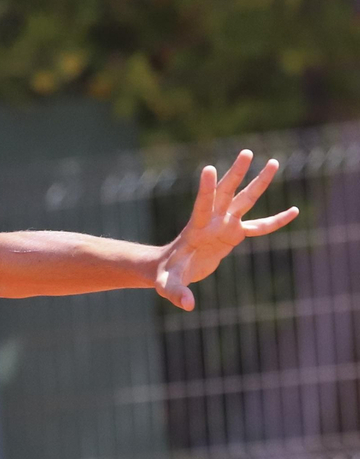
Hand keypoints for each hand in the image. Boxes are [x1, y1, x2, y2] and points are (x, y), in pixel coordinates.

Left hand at [155, 149, 299, 309]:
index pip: (202, 205)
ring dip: (258, 183)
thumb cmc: (165, 276)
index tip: (208, 168)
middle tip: (247, 152)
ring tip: (274, 162)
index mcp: (196, 229)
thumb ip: (177, 293)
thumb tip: (188, 305)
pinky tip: (293, 211)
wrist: (168, 270)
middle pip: (226, 193)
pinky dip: (276, 221)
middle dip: (236, 174)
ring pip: (244, 200)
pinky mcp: (232, 235)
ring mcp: (224, 225)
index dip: (205, 188)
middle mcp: (212, 221)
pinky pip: (259, 226)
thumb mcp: (167, 286)